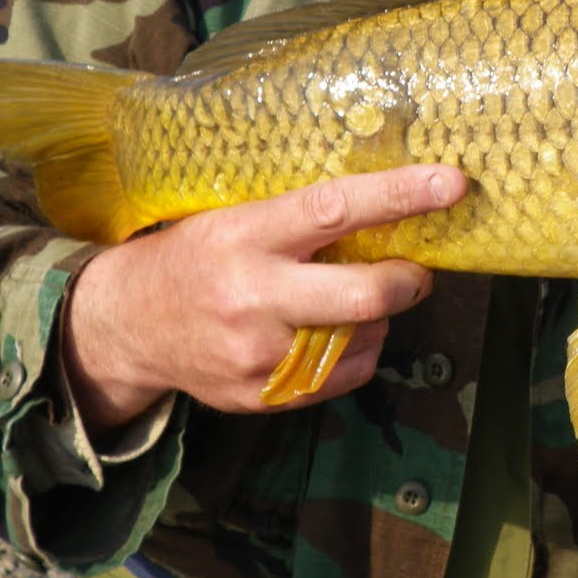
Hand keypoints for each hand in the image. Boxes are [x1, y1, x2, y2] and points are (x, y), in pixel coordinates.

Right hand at [61, 165, 467, 433]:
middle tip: (417, 270)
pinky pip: (346, 373)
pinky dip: (359, 348)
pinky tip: (334, 331)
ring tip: (353, 298)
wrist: (128, 327)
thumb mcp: (233, 218)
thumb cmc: (194, 257)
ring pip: (363, 336)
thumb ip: (298, 218)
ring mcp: (260, 353)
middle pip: (365, 294)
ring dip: (380, 315)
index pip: (334, 209)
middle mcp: (254, 296)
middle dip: (409, 280)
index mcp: (246, 236)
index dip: (398, 195)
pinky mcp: (265, 394)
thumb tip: (387, 201)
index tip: (449, 183)